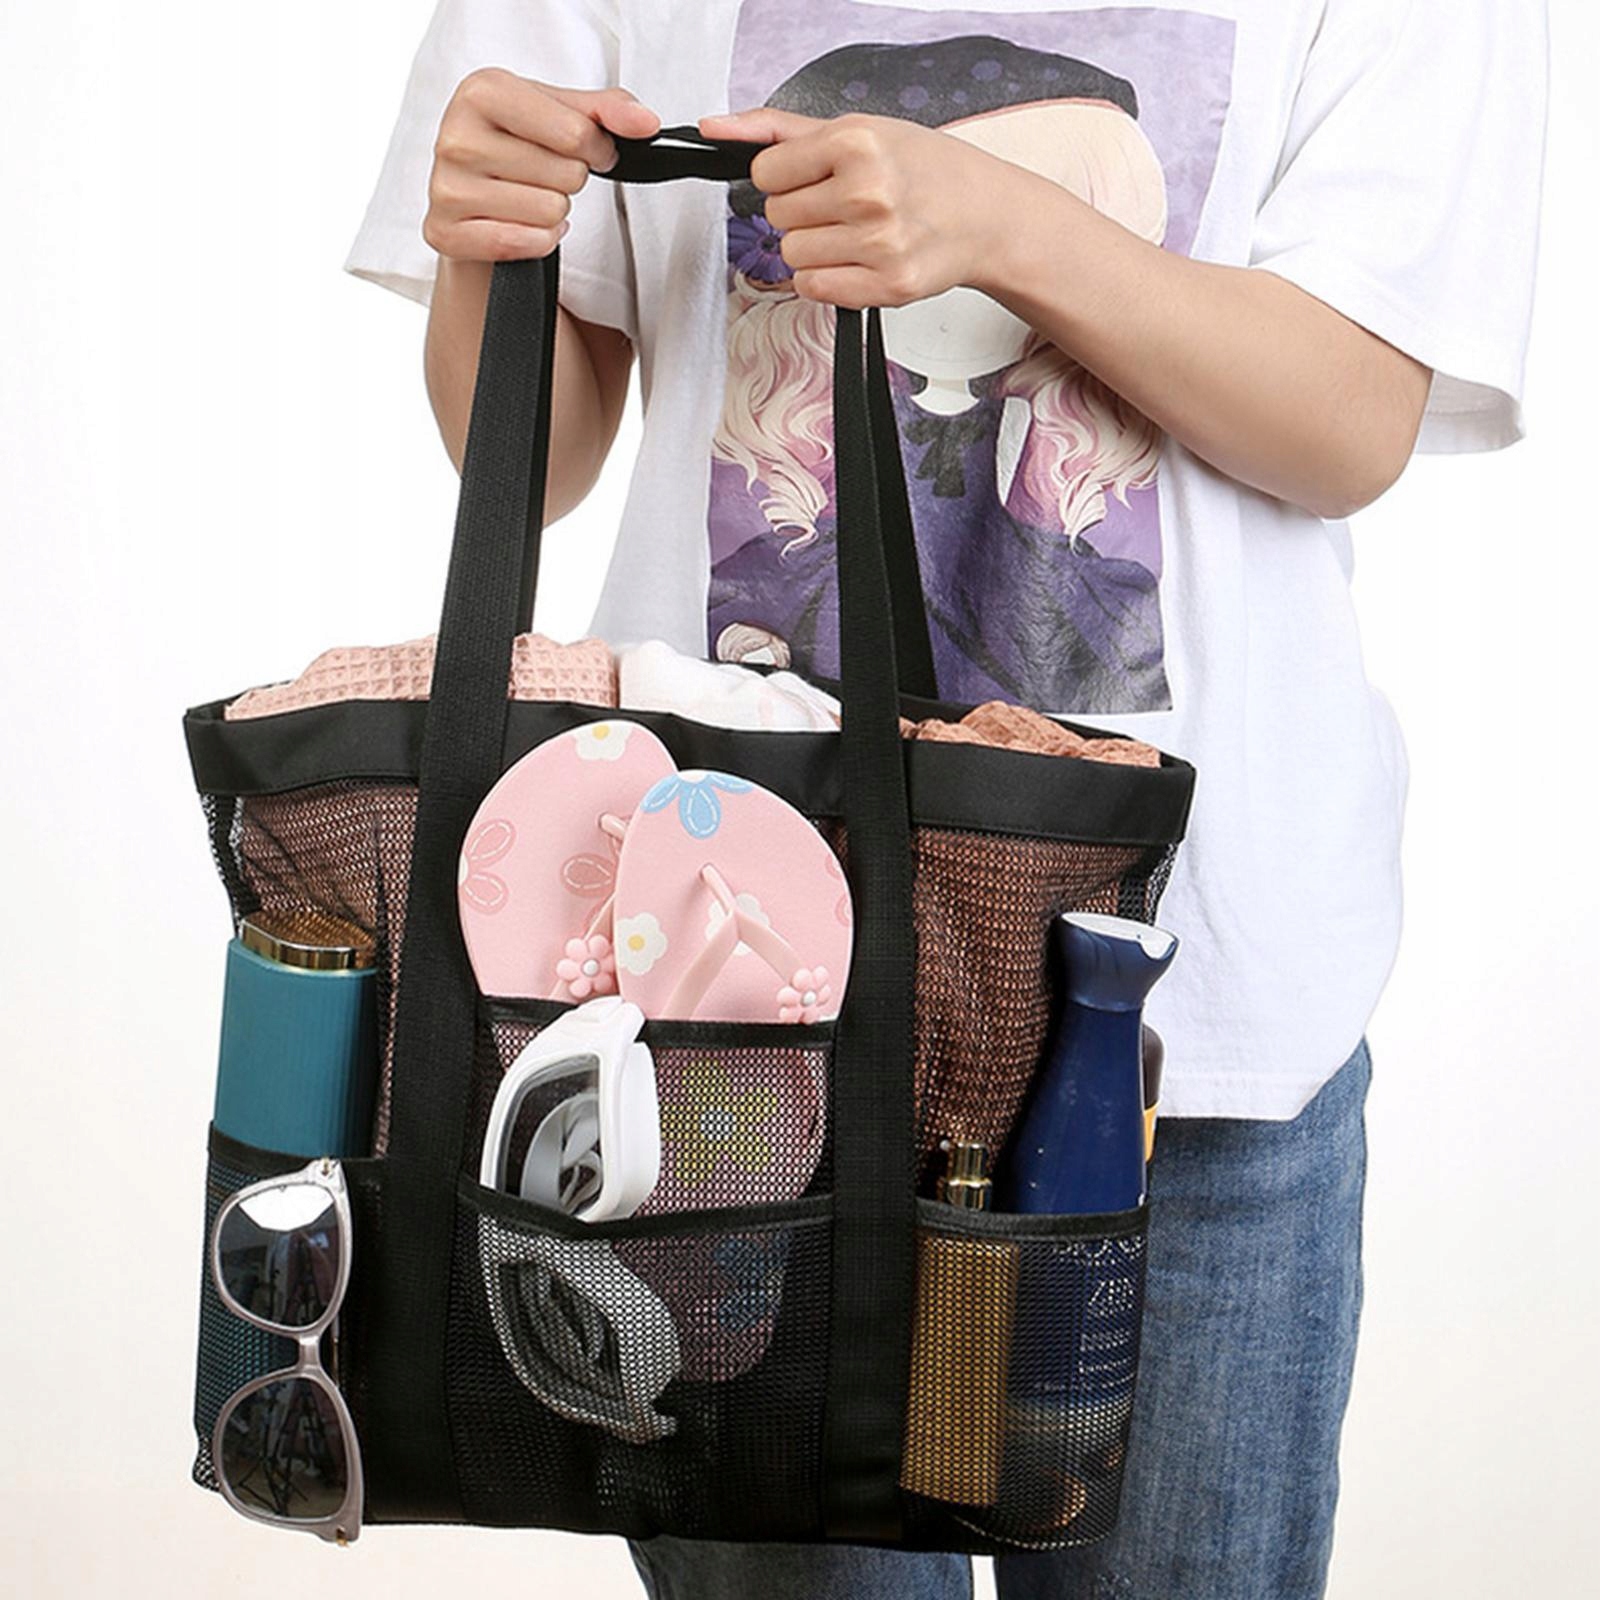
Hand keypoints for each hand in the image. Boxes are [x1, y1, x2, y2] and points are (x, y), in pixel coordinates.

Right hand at [426, 71, 659, 261]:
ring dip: (553, 212)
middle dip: (569, 180)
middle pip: (566, 176)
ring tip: (529, 198)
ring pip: (550, 213)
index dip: (596, 149)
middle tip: (545, 175)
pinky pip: (528, 243)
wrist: (470, 195)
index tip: (586, 150)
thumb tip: (645, 123)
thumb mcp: (560, 113)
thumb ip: (607, 111)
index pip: (576, 134)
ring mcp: (447, 188)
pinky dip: (539, 240)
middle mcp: (456, 136)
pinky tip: (522, 224)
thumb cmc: (517, 147)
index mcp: (482, 91)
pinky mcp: (446, 233)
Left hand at [698, 108, 1016, 306]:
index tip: (818, 178)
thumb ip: (779, 130)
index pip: (767, 172)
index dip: (787, 177)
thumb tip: (714, 129)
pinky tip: (856, 260)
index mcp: (856, 143)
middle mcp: (867, 192)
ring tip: (854, 234)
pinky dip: (826, 278)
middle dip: (803, 211)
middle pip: (778, 215)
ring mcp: (878, 244)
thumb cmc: (921, 169)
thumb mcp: (857, 130)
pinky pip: (813, 287)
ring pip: (792, 255)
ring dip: (814, 248)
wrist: (983, 214)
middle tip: (845, 206)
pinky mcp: (886, 286)